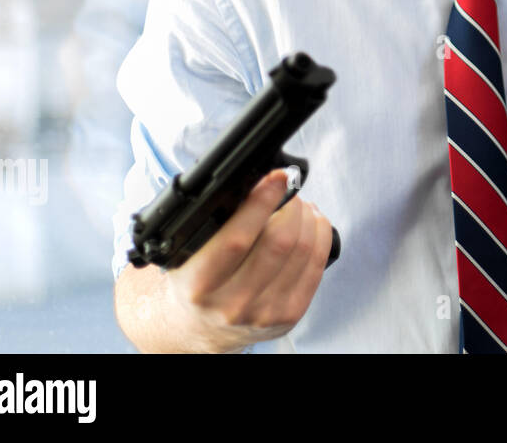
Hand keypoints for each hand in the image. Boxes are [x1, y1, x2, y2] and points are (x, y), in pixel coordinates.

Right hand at [161, 169, 335, 352]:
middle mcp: (231, 304)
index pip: (237, 238)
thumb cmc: (194, 283)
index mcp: (199, 285)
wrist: (199, 329)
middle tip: (290, 192)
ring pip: (302, 251)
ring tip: (301, 207)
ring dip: (308, 218)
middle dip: (292, 206)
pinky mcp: (289, 315)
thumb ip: (214, 224)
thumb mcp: (186, 254)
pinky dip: (320, 236)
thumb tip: (257, 184)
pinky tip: (313, 224)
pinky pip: (316, 267)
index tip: (276, 177)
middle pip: (280, 243)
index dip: (262, 202)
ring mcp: (264, 313)